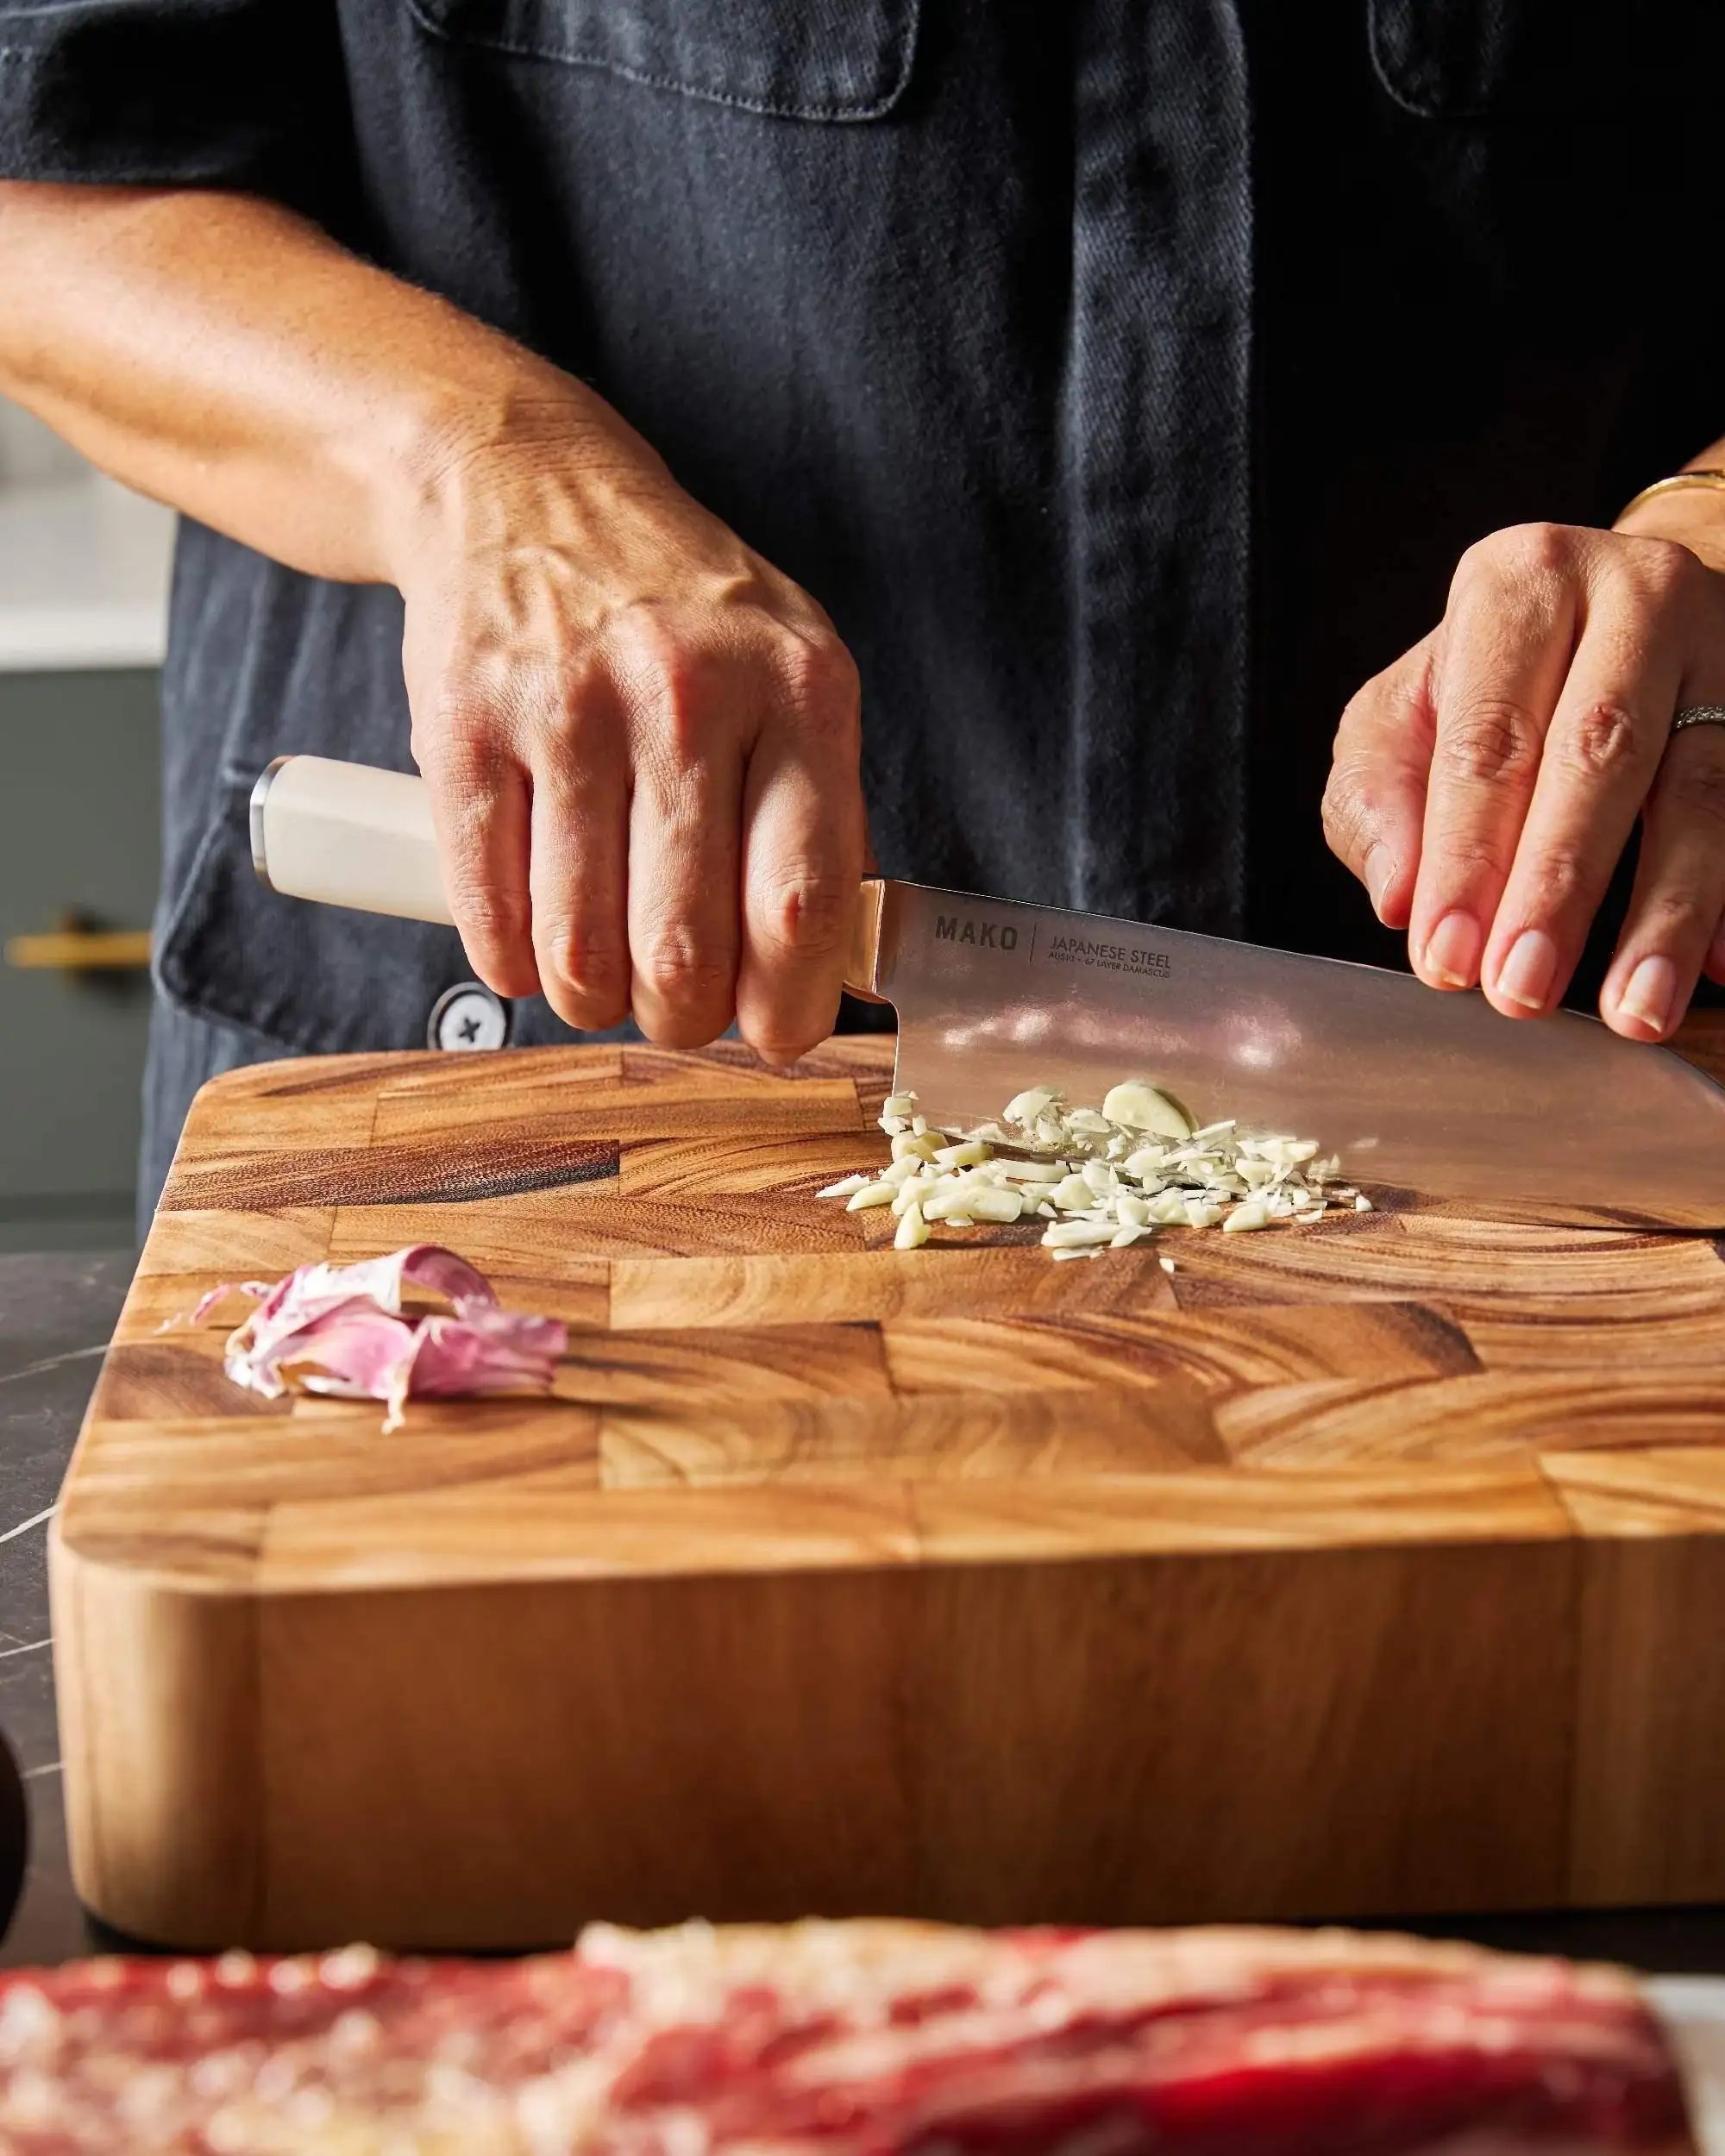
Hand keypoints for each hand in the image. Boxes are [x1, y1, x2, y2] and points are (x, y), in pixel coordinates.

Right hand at [394, 393, 863, 1062]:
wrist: (526, 488)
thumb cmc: (678, 611)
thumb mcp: (790, 673)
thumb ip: (820, 812)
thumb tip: (837, 969)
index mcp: (798, 690)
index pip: (804, 901)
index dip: (789, 1004)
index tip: (774, 1035)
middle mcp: (689, 695)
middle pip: (686, 949)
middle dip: (680, 1018)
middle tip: (675, 1009)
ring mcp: (569, 708)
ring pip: (579, 947)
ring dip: (590, 998)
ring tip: (600, 980)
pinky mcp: (465, 725)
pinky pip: (487, 907)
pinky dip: (509, 959)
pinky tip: (530, 944)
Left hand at [1323, 521, 1724, 1039]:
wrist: (1616, 610)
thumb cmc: (1485, 681)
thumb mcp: (1398, 718)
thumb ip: (1379, 802)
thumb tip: (1402, 899)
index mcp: (1522, 582)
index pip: (1489, 735)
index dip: (1467, 854)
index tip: (1448, 957)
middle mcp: (1636, 595)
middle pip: (1600, 753)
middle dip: (1559, 886)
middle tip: (1523, 990)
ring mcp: (1724, 646)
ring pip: (1703, 789)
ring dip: (1668, 914)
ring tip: (1634, 1011)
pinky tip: (1720, 971)